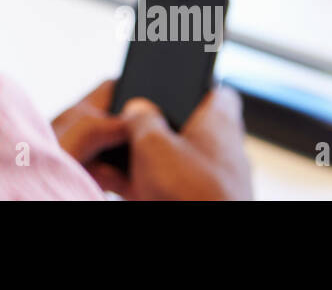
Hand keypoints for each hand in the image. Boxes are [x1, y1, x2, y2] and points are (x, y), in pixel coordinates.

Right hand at [54, 80, 252, 199]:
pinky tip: (115, 181)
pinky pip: (164, 185)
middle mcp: (221, 148)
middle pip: (183, 123)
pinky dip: (141, 183)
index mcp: (220, 120)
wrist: (207, 249)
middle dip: (150, 124)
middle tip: (124, 122)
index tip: (162, 81)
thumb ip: (141, 118)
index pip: (214, 89)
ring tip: (109, 153)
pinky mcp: (195, 202)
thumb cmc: (191, 193)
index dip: (189, 82)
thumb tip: (137, 109)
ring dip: (140, 157)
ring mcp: (210, 180)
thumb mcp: (153, 144)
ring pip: (170, 158)